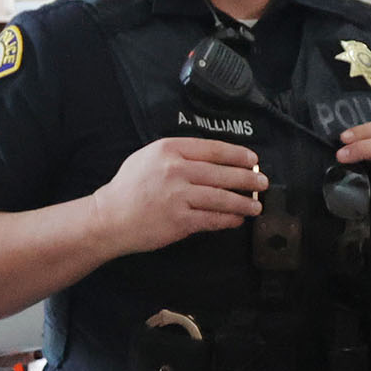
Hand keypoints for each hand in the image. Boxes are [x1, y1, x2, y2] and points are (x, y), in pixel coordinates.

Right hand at [91, 137, 266, 253]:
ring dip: (243, 202)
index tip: (252, 159)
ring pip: (222, 198)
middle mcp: (176, 170)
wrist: (109, 218)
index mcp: (169, 149)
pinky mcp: (180, 220)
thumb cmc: (127, 188)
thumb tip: (211, 160)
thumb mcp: (147, 157)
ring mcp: (179, 196)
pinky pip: (212, 219)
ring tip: (256, 205)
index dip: (237, 154)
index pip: (213, 149)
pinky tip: (237, 219)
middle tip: (262, 182)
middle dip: (247, 179)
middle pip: (222, 173)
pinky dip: (228, 220)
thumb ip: (177, 154)